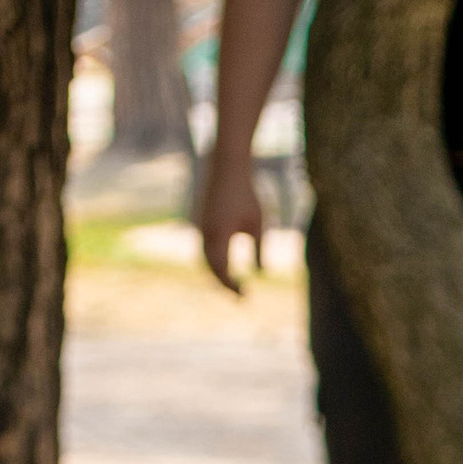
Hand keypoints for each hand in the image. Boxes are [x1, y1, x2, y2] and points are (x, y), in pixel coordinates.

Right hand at [197, 150, 261, 293]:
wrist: (227, 166)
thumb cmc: (246, 194)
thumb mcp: (258, 223)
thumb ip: (259, 249)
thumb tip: (262, 273)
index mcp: (219, 234)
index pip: (222, 270)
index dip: (232, 286)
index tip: (245, 296)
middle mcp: (206, 232)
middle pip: (211, 269)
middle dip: (224, 284)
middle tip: (240, 296)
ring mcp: (200, 227)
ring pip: (204, 260)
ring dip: (217, 274)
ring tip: (233, 284)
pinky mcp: (200, 222)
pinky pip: (203, 249)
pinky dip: (212, 262)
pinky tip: (226, 266)